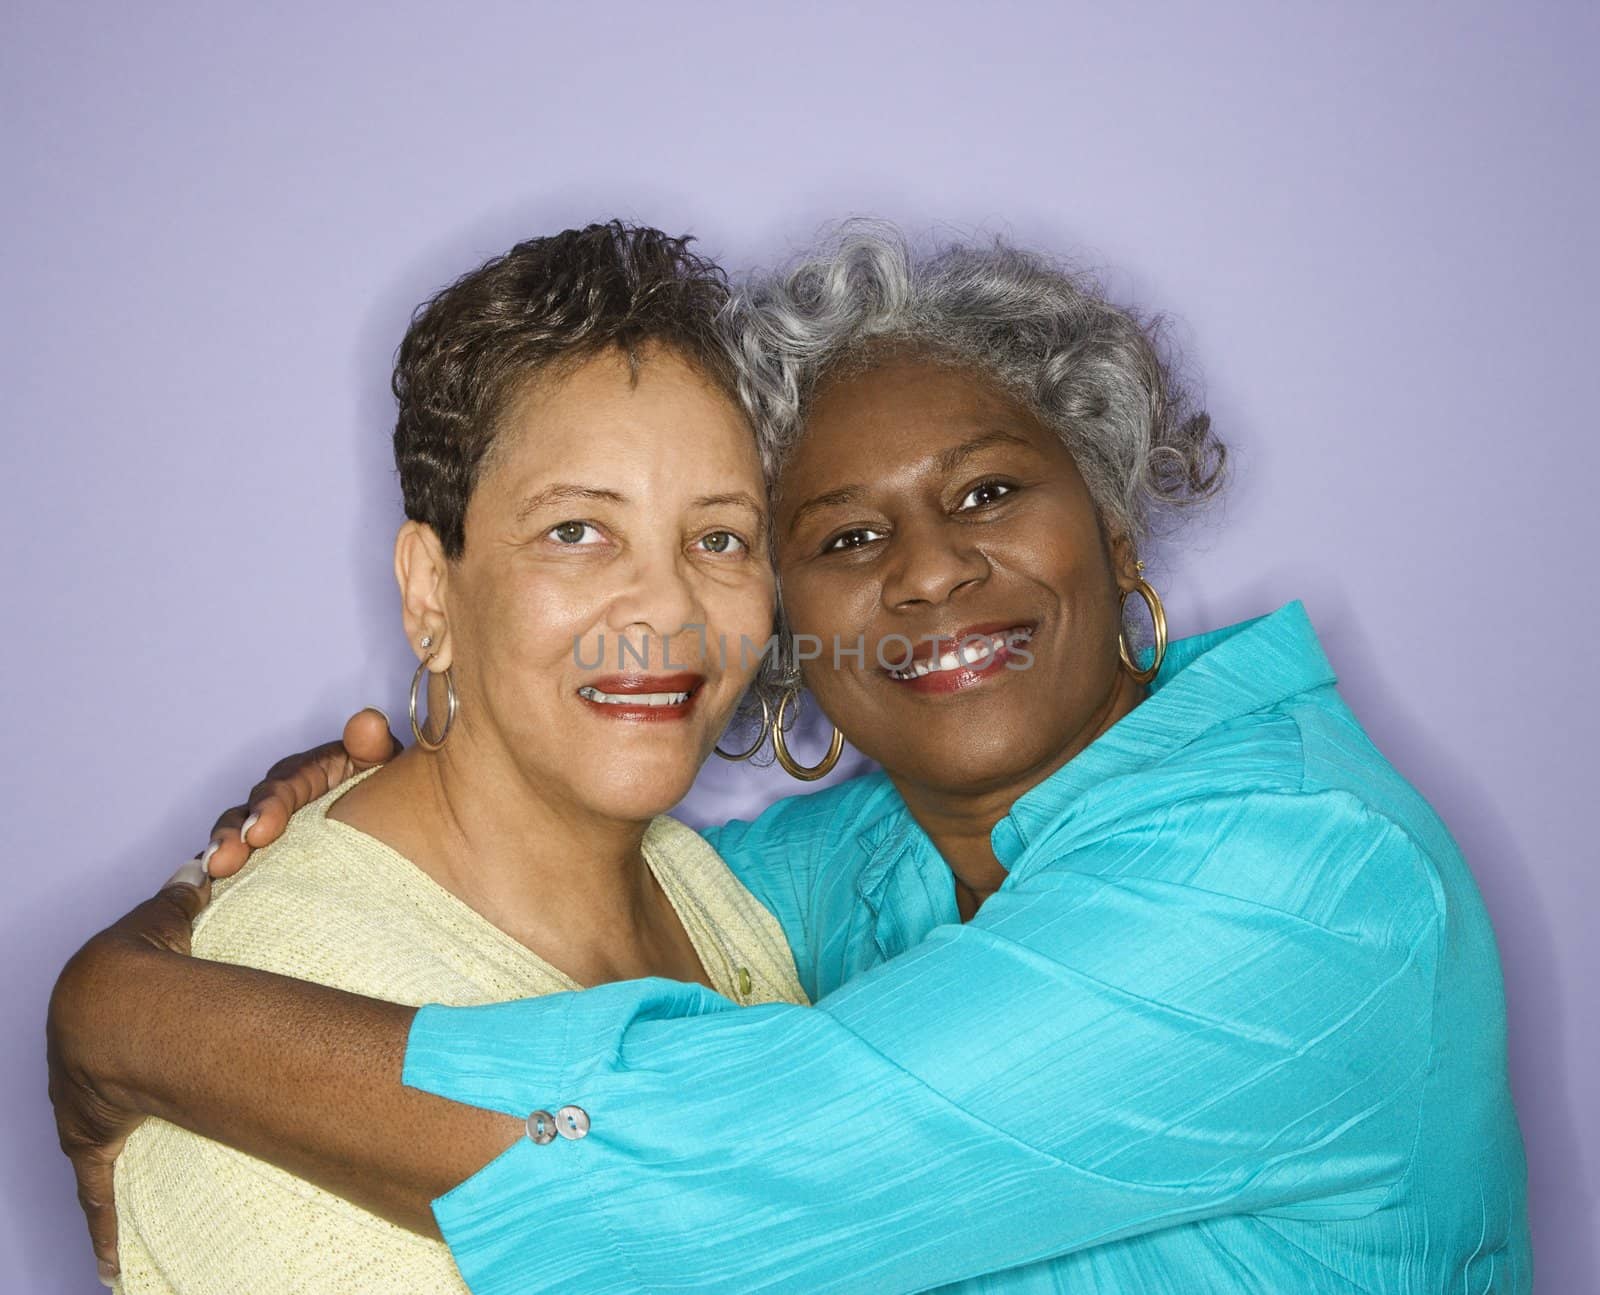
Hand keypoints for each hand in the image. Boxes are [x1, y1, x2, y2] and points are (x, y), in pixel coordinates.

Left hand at [47, 862, 210, 1284]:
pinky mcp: (96, 1145)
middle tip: (132, 1124)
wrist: (115, 1007)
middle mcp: (81, 1074)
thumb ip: (179, 899)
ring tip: (128, 1210)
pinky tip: (110, 1266)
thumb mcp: (161, 922)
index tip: (126, 1068)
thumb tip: (198, 869)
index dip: (115, 1050)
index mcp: (93, 1021)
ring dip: (113, 1172)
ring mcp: (87, 1113)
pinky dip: (105, 1228)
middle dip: (107, 1113)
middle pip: (96, 1099)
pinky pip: (100, 1194)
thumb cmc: (139, 968)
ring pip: (99, 1150)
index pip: (103, 1036)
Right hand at [205, 708, 400, 878]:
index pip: (281, 787)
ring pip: (232, 843)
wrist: (395, 826)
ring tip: (212, 879)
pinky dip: (216, 882)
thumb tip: (369, 722)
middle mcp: (277, 801)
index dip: (268, 808)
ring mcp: (266, 832)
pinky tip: (204, 898)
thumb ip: (374, 745)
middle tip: (223, 863)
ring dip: (219, 859)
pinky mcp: (263, 861)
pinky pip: (235, 870)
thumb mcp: (382, 765)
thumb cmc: (383, 790)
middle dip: (231, 839)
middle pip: (245, 816)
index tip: (260, 832)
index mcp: (304, 775)